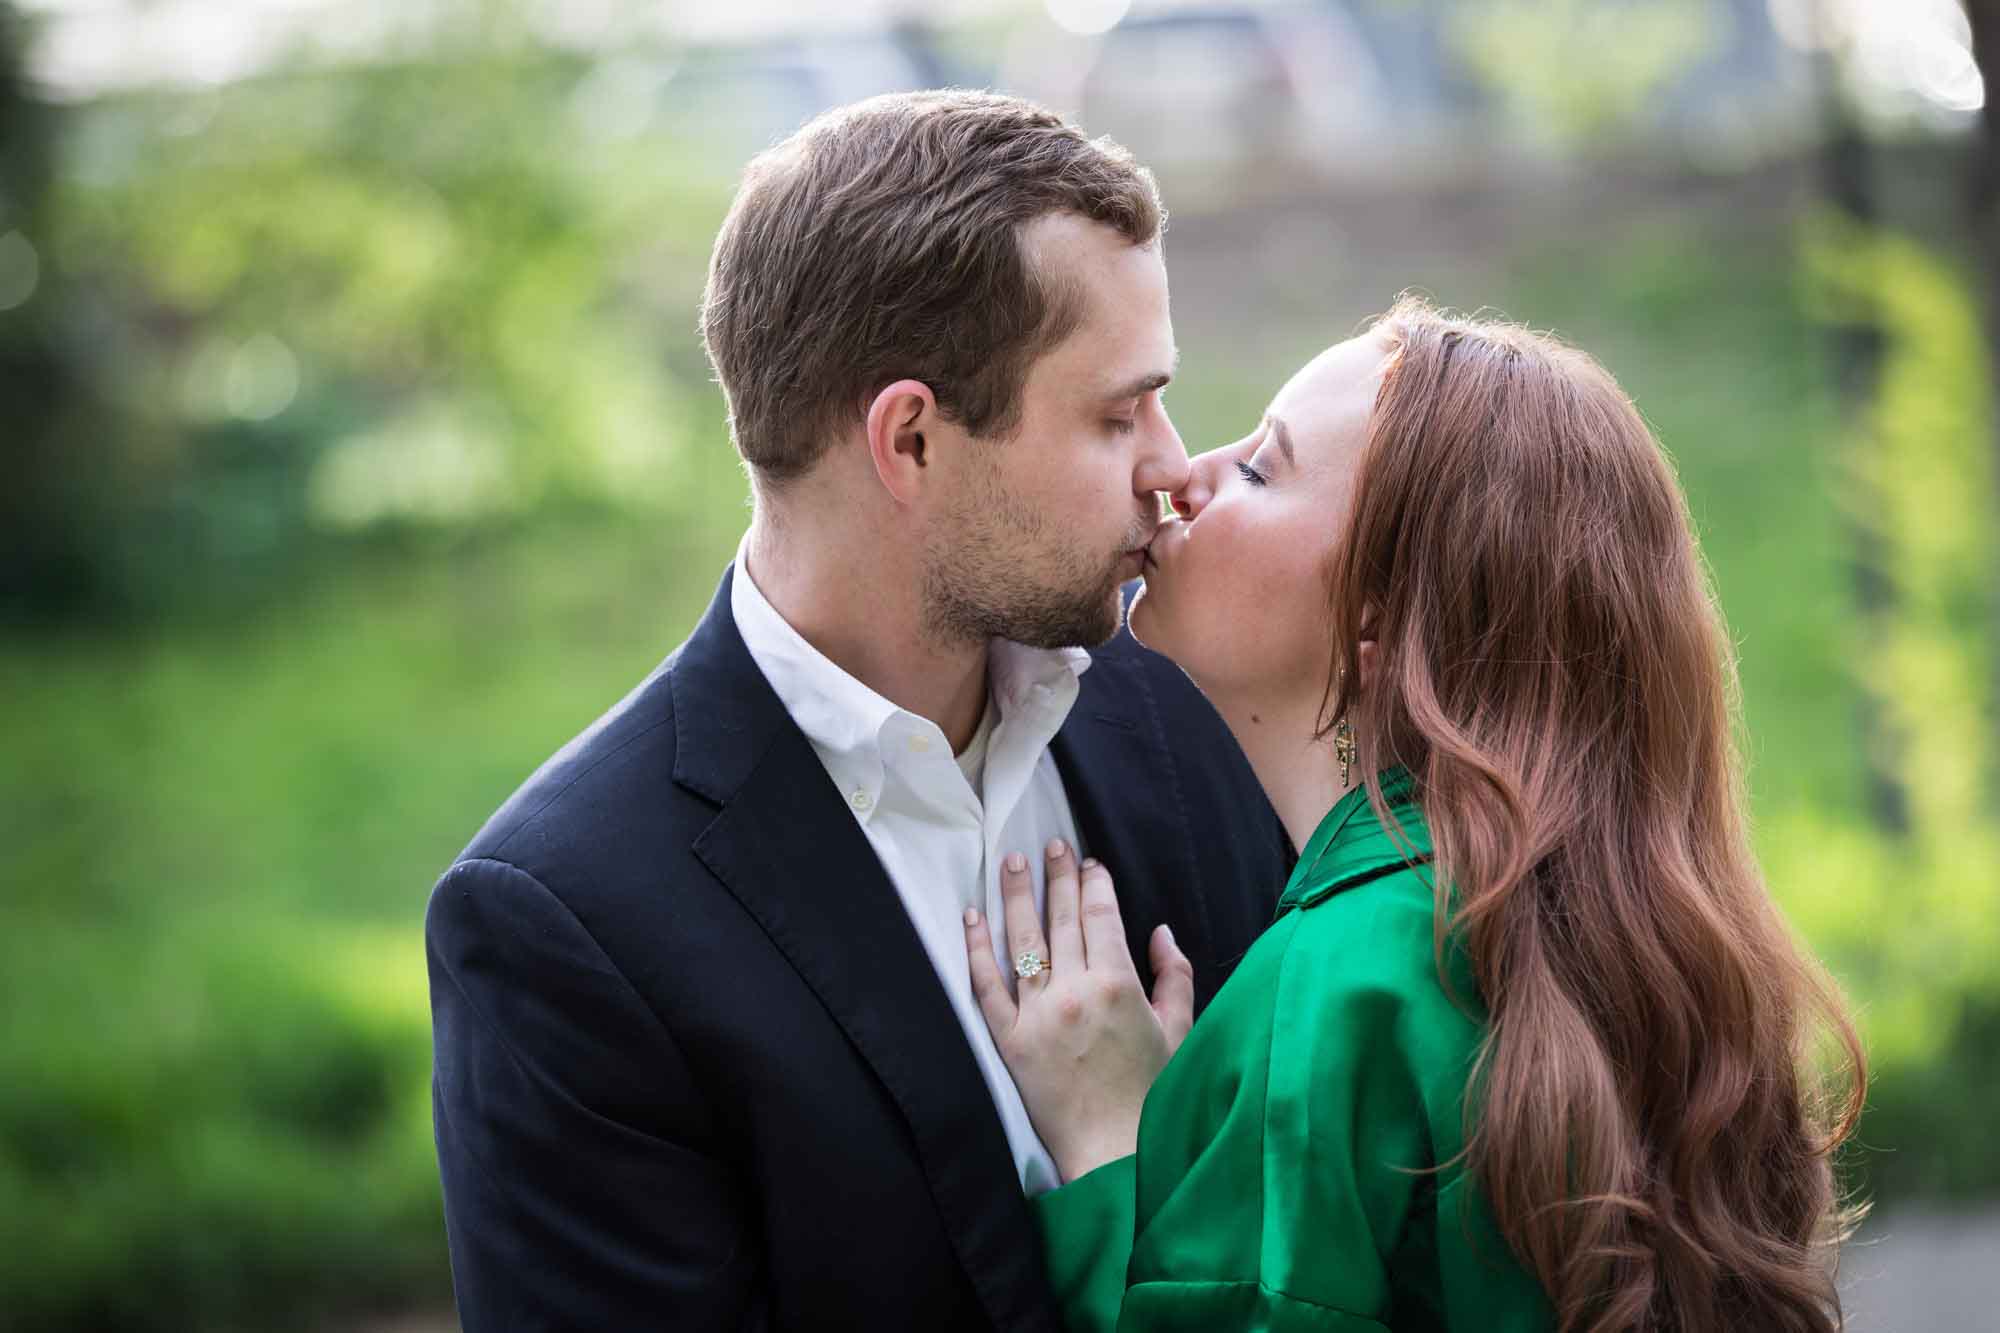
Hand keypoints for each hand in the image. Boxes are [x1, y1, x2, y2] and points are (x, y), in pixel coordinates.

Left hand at [963, 839, 1194, 1181]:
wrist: (1116, 1153)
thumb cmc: (1153, 1094)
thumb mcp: (1180, 1030)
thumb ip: (1174, 975)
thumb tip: (1159, 930)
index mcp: (1119, 984)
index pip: (1101, 917)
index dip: (1094, 884)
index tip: (1089, 862)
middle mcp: (1075, 991)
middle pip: (1061, 919)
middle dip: (1057, 877)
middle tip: (1050, 844)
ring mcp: (1038, 1014)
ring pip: (1023, 941)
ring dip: (1016, 896)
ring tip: (1011, 861)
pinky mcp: (1010, 1040)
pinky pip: (987, 987)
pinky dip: (978, 949)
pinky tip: (972, 917)